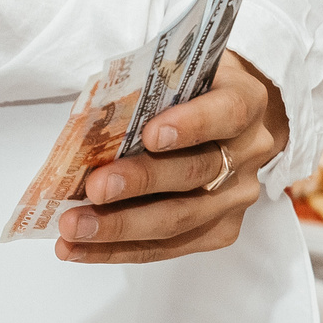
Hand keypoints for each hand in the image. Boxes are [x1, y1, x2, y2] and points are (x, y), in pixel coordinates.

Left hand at [56, 53, 286, 263]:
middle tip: (95, 189)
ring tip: (74, 228)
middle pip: (197, 173)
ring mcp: (237, 195)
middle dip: (141, 182)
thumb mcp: (166, 74)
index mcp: (245, 99)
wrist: (224, 117)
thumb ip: (136, 94)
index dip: (192, 124)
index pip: (227, 113)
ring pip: (180, 219)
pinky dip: (118, 249)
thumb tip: (83, 132)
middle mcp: (249, 151)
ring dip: (120, 226)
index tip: (150, 134)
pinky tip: (80, 249)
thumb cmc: (182, 89)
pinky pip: (169, 246)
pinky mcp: (221, 229)